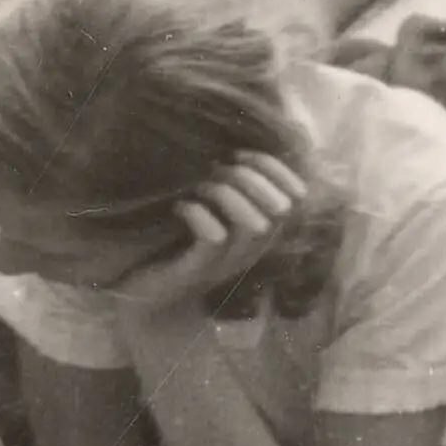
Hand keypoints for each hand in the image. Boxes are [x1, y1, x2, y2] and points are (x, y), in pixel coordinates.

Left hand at [107, 155, 305, 320]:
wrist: (150, 299)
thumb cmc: (179, 248)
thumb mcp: (215, 218)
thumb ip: (232, 191)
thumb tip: (232, 146)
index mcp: (260, 235)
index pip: (296, 199)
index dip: (274, 169)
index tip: (240, 153)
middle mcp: (251, 251)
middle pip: (278, 209)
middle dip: (250, 178)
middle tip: (216, 168)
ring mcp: (227, 263)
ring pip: (251, 224)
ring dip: (225, 194)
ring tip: (199, 186)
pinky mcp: (198, 270)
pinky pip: (213, 237)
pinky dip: (197, 214)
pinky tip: (180, 208)